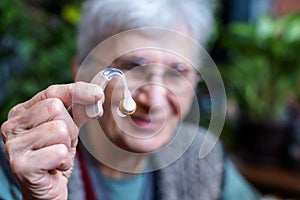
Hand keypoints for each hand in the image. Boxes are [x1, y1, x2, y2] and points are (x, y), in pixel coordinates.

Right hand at [1, 82, 102, 199]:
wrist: (47, 188)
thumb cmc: (55, 156)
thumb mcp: (69, 128)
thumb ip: (79, 110)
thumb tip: (97, 94)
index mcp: (21, 112)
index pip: (52, 92)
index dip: (77, 92)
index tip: (99, 94)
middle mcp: (11, 125)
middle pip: (56, 108)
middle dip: (69, 128)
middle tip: (62, 144)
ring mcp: (13, 145)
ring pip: (59, 129)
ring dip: (67, 146)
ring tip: (57, 156)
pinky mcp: (21, 165)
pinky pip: (59, 152)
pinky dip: (64, 161)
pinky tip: (55, 167)